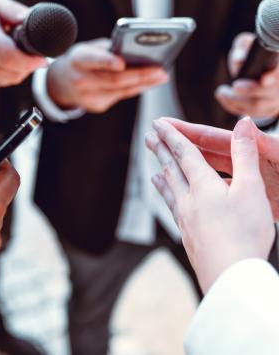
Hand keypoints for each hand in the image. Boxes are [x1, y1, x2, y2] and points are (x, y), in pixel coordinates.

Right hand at [0, 0, 46, 89]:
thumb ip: (17, 13)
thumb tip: (40, 22)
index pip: (9, 57)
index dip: (30, 62)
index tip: (42, 59)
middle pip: (12, 72)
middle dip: (26, 64)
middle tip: (26, 50)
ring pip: (8, 80)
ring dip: (16, 70)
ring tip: (9, 51)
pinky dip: (5, 74)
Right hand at [47, 39, 168, 112]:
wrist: (60, 82)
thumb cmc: (80, 60)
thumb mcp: (88, 48)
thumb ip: (107, 49)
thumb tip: (136, 51)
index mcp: (78, 60)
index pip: (93, 60)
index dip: (107, 62)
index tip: (121, 63)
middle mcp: (81, 80)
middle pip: (114, 79)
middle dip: (139, 75)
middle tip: (160, 70)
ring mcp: (88, 96)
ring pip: (121, 90)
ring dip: (144, 83)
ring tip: (161, 76)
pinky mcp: (97, 106)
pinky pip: (121, 96)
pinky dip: (136, 88)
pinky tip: (149, 83)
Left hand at [146, 117, 274, 293]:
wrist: (231, 277)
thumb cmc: (245, 233)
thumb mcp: (252, 188)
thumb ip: (245, 154)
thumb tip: (243, 123)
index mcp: (203, 185)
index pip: (184, 153)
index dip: (172, 136)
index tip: (158, 124)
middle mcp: (189, 200)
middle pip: (171, 169)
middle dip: (160, 150)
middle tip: (148, 137)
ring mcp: (186, 220)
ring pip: (170, 192)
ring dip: (161, 176)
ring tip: (152, 171)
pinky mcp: (189, 238)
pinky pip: (174, 212)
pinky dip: (168, 201)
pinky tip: (170, 205)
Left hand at [215, 33, 278, 117]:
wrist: (256, 67)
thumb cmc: (250, 53)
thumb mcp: (245, 45)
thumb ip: (243, 48)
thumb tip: (239, 60)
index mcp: (277, 65)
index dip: (274, 76)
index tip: (264, 79)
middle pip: (269, 93)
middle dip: (250, 91)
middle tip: (234, 86)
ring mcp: (277, 99)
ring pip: (259, 107)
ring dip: (236, 101)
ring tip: (221, 92)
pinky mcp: (268, 109)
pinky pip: (252, 114)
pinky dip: (234, 107)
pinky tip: (223, 98)